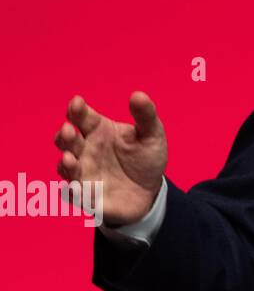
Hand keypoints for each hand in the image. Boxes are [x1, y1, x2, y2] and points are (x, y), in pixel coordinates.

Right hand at [54, 92, 167, 227]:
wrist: (151, 191)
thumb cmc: (146, 157)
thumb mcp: (151, 134)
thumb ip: (145, 115)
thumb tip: (138, 95)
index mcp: (98, 130)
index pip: (82, 117)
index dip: (76, 109)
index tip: (76, 103)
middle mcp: (85, 150)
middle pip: (67, 140)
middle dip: (64, 135)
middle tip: (69, 130)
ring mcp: (83, 172)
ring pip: (66, 166)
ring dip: (66, 163)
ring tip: (70, 158)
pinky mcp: (87, 196)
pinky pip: (75, 195)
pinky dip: (72, 191)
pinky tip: (76, 188)